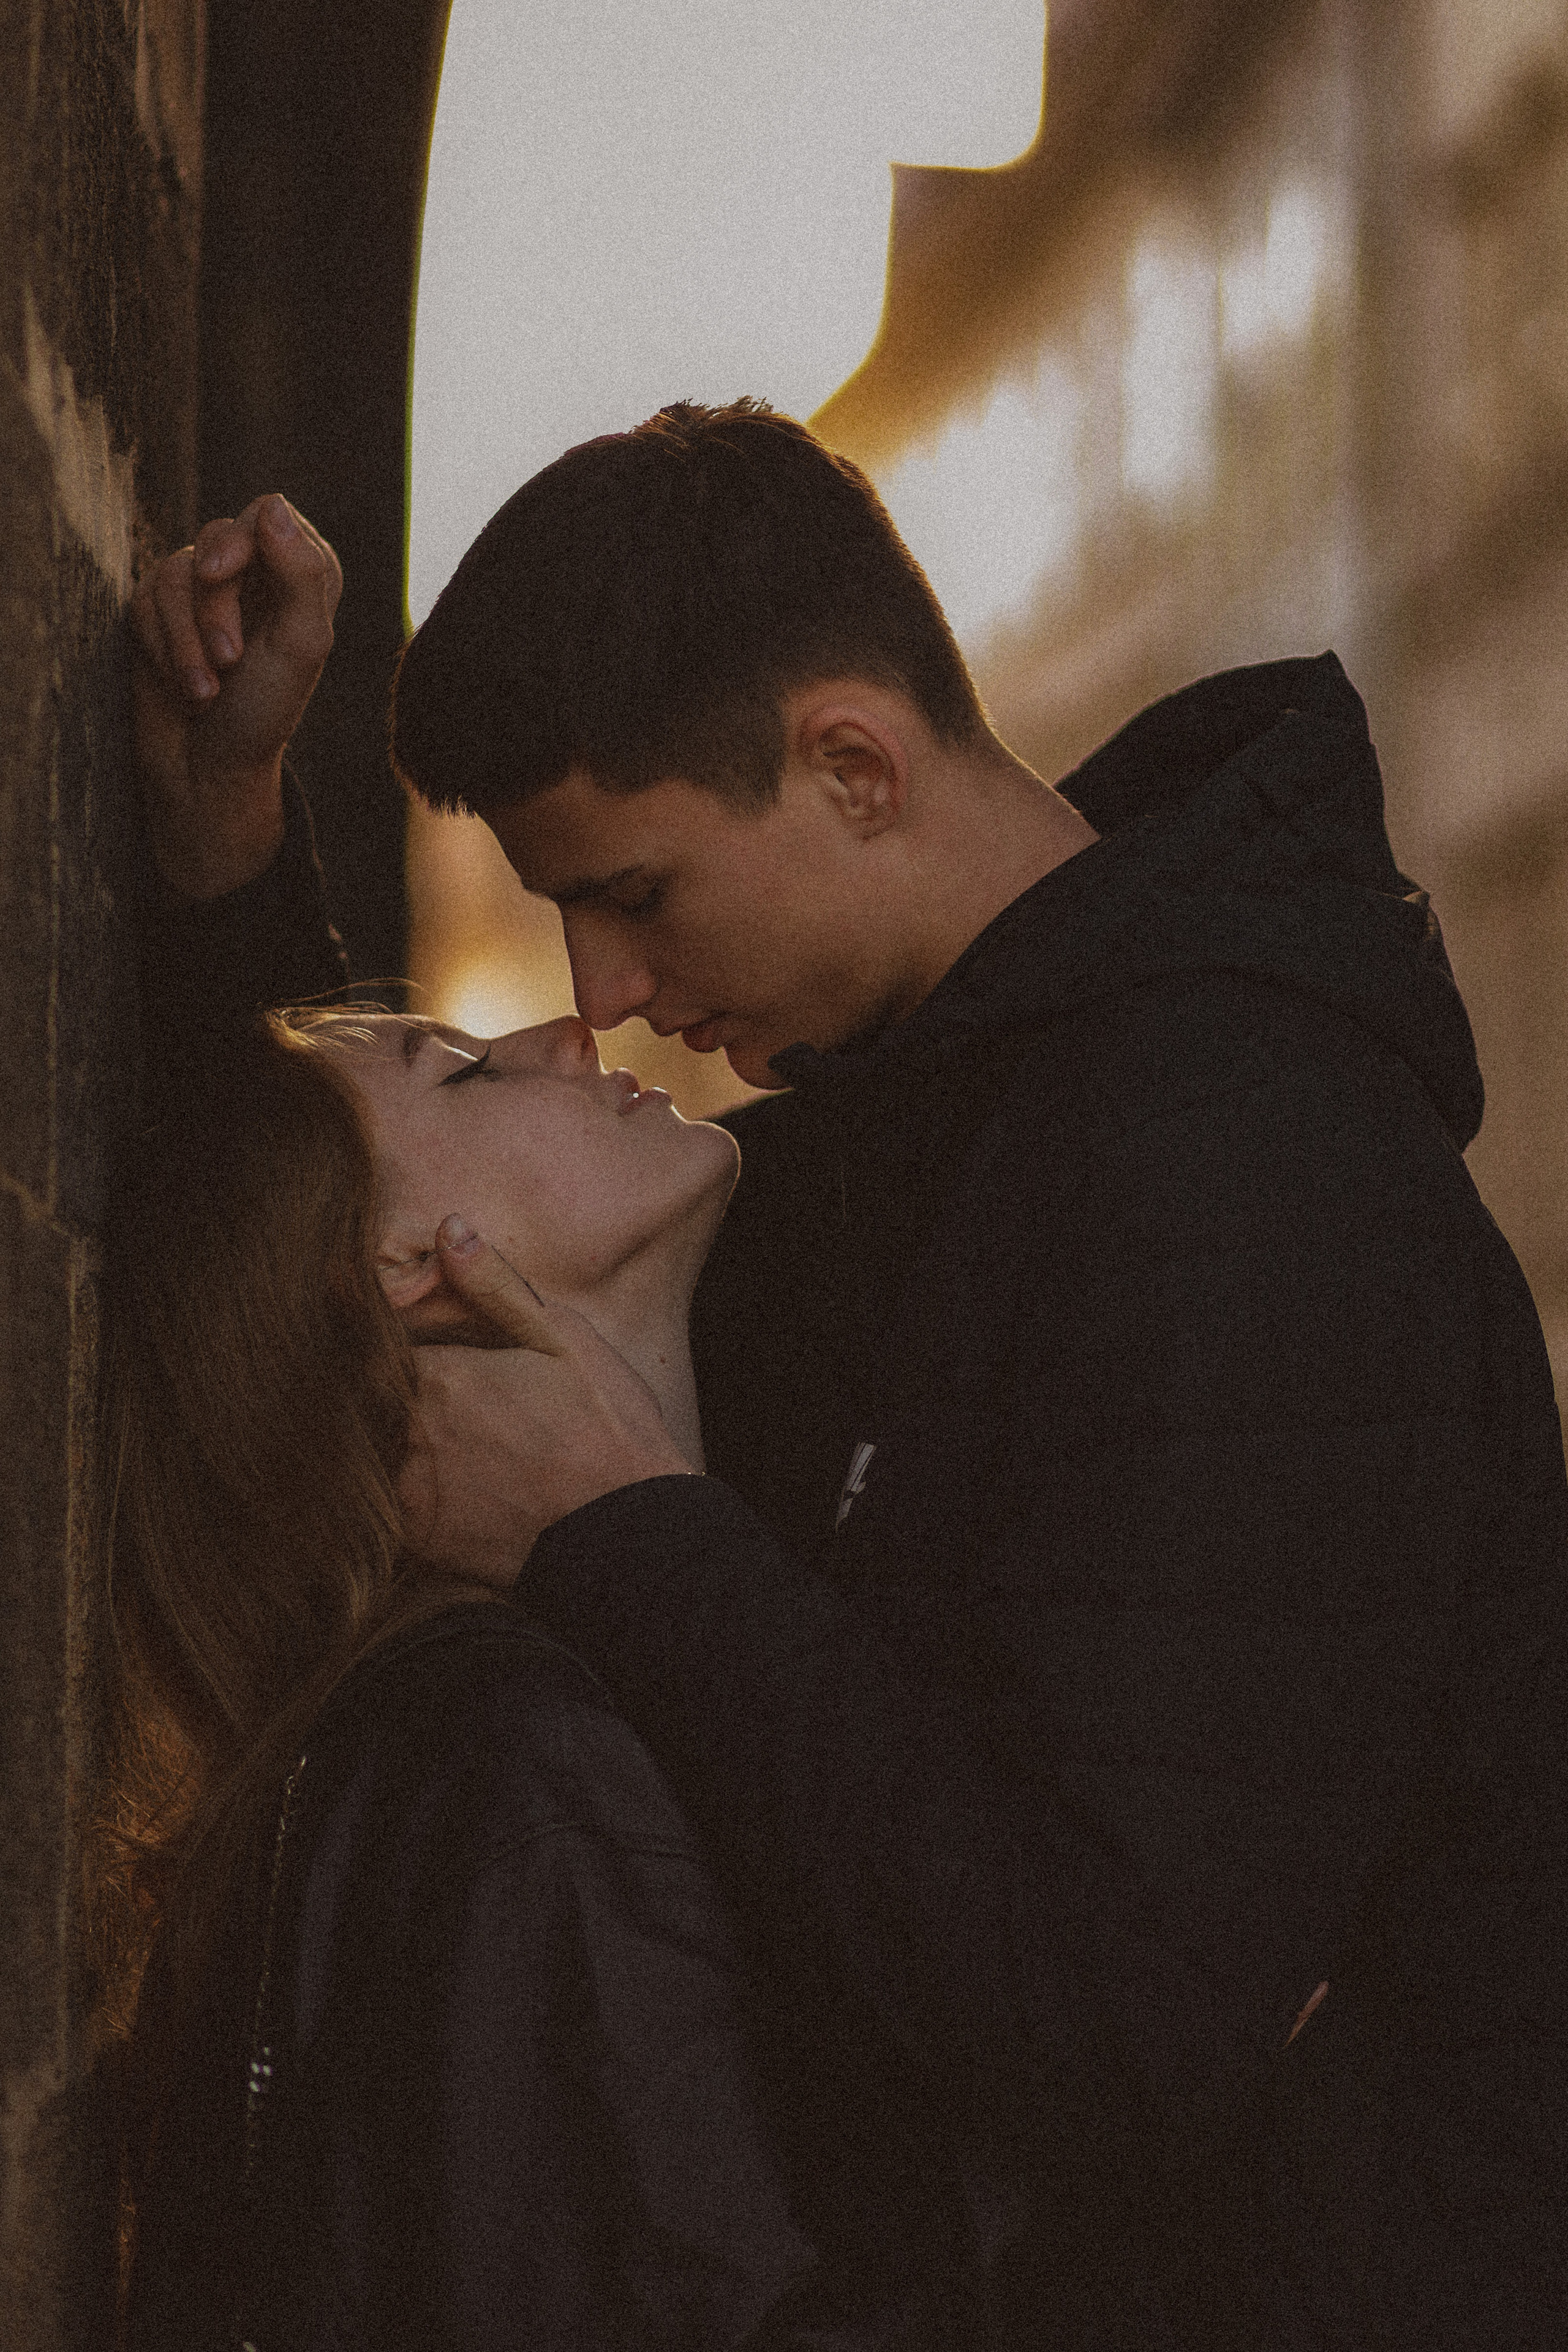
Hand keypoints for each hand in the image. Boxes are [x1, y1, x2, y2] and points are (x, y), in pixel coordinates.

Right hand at [130, 493, 342, 896]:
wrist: (208, 770)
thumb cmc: (264, 713)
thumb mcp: (299, 647)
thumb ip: (302, 574)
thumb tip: (272, 504)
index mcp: (303, 576)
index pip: (269, 515)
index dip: (243, 540)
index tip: (223, 574)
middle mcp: (255, 574)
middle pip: (218, 538)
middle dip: (214, 604)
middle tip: (227, 659)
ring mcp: (203, 591)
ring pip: (174, 571)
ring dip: (186, 640)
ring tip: (205, 692)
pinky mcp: (160, 612)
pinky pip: (144, 599)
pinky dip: (162, 647)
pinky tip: (181, 687)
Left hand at [399, 1219, 693, 1586]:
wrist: (625, 1537)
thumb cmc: (607, 1430)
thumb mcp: (565, 1340)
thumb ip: (496, 1286)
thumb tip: (448, 1229)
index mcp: (439, 1374)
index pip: (377, 1339)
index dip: (385, 1334)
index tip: (398, 1334)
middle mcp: (410, 1431)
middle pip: (367, 1396)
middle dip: (380, 1387)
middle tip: (421, 1390)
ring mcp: (408, 1489)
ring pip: (372, 1449)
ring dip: (387, 1437)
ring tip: (431, 1438)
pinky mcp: (417, 1539)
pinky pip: (384, 1504)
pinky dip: (400, 1488)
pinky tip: (447, 1483)